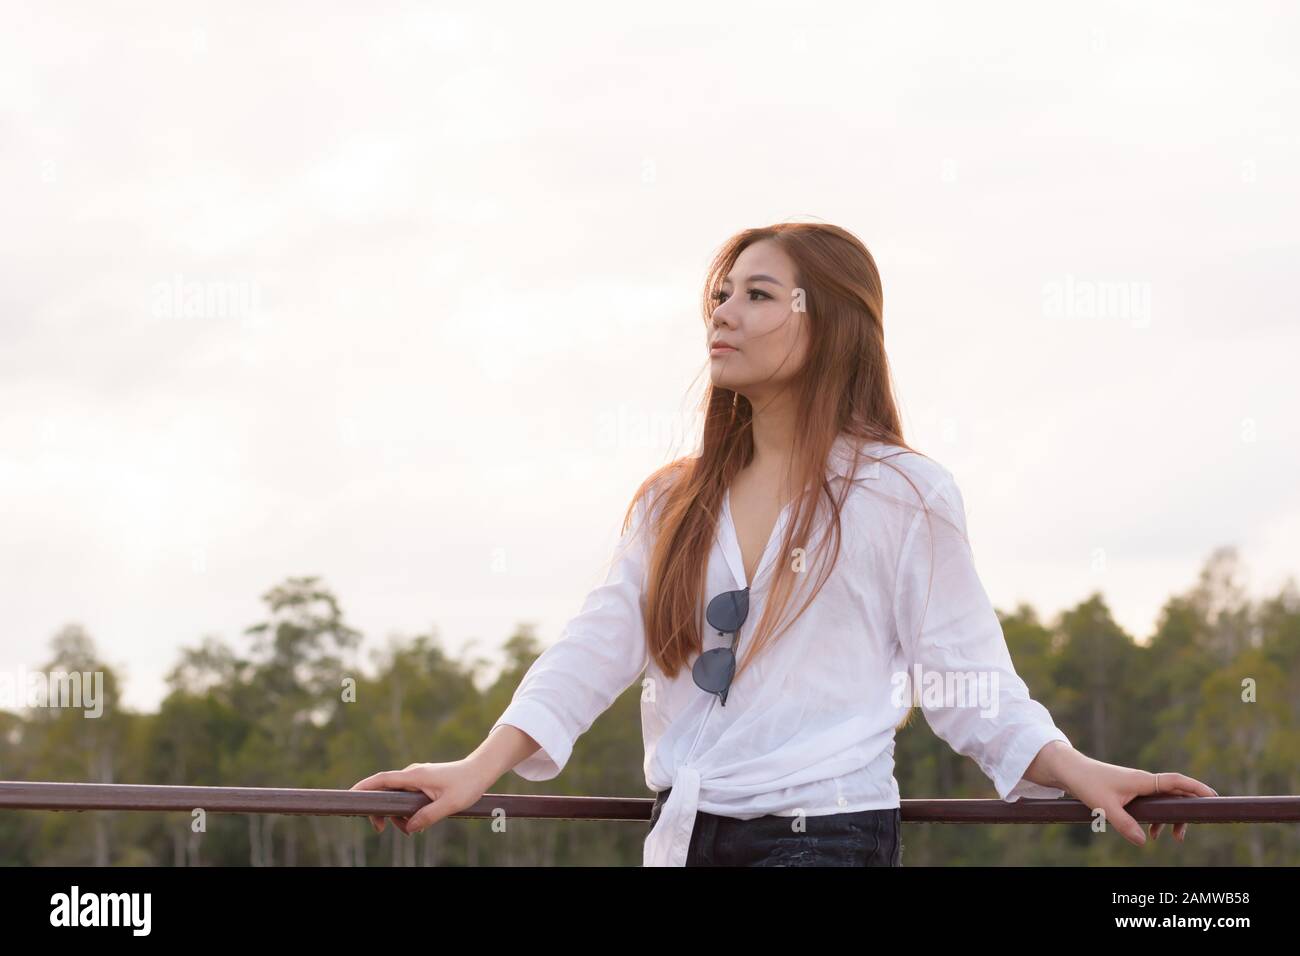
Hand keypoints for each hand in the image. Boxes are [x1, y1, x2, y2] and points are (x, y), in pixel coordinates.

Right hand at [350, 760, 490, 835]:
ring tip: (408, 831)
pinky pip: (407, 797)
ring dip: (397, 814)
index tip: (349, 795)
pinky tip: (415, 823)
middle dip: (380, 811)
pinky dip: (406, 810)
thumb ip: (428, 816)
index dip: (364, 787)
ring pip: (397, 797)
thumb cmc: (467, 784)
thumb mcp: (449, 804)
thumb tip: (409, 827)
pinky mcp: (423, 782)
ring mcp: (418, 777)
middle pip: (385, 791)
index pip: (382, 780)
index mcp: (415, 776)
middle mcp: (413, 774)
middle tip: (381, 829)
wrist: (481, 770)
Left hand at [1059, 755, 1217, 846]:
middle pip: (1175, 794)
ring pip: (1164, 801)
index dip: (1197, 788)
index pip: (1177, 782)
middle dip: (1185, 812)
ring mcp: (1137, 786)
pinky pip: (1152, 804)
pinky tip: (1150, 833)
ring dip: (1170, 819)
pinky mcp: (1130, 791)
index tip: (1214, 797)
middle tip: (1184, 834)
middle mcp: (1144, 781)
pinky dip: (1156, 818)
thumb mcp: (1105, 807)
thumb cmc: (1087, 783)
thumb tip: (1143, 842)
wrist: (1069, 771)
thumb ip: (1125, 824)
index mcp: (1143, 781)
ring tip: (1171, 838)